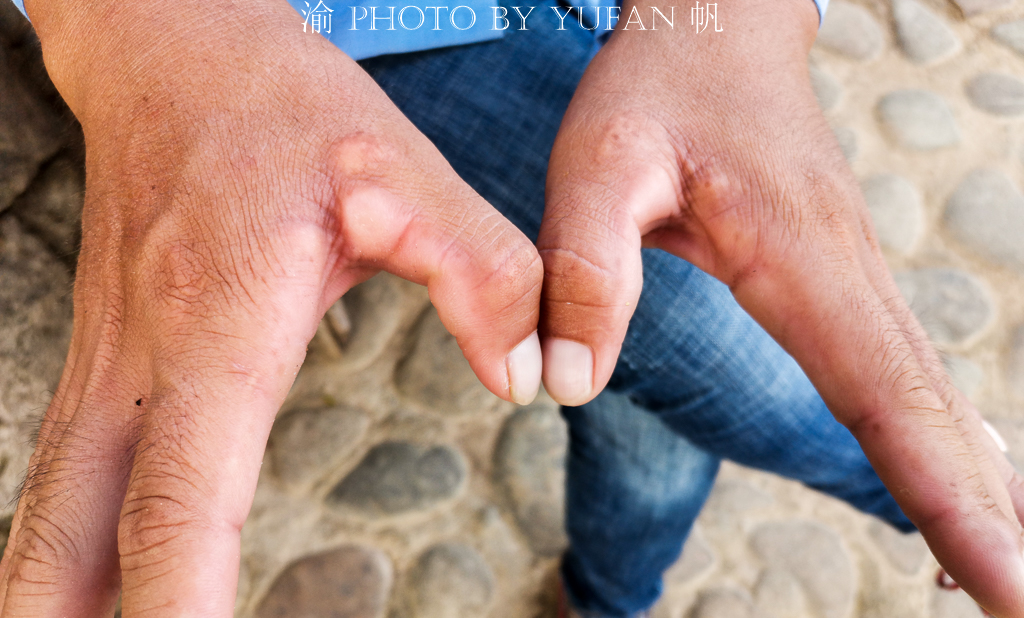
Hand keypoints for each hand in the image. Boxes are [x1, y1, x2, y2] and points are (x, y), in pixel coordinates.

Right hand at [0, 1, 542, 614]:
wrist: (174, 50)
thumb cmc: (282, 109)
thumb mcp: (405, 175)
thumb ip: (483, 276)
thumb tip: (524, 376)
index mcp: (218, 329)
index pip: (180, 502)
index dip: (179, 604)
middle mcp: (142, 365)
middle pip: (73, 543)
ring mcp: (106, 366)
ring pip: (47, 521)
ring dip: (62, 605)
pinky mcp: (106, 362)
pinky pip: (65, 484)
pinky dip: (73, 557)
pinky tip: (99, 594)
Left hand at [537, 0, 1023, 613]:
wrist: (715, 24)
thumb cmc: (659, 90)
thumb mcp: (597, 164)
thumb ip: (587, 269)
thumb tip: (569, 385)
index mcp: (800, 262)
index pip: (885, 400)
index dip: (947, 498)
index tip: (1009, 586)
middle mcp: (849, 277)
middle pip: (932, 413)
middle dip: (990, 517)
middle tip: (1022, 607)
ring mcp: (855, 276)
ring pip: (930, 396)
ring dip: (979, 484)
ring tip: (1008, 576)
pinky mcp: (840, 277)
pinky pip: (902, 371)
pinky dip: (943, 437)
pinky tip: (968, 474)